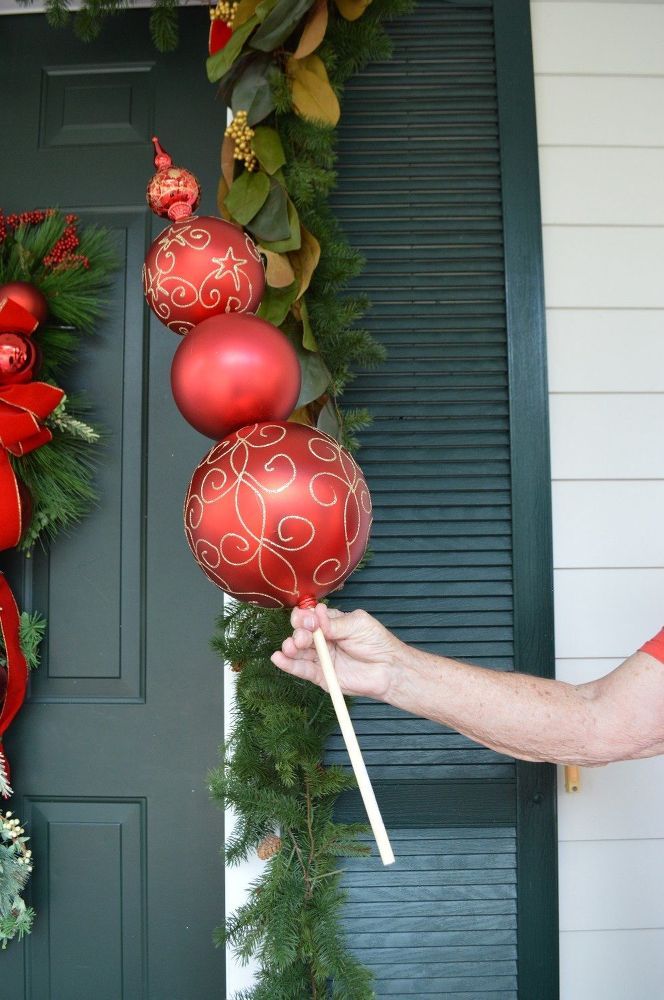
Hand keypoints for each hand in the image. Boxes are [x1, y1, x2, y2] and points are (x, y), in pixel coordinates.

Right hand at [270, 604, 402, 699]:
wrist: (390, 669)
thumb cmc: (378, 643)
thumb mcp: (358, 624)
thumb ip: (335, 622)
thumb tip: (316, 614)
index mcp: (331, 623)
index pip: (310, 617)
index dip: (305, 617)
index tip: (308, 620)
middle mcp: (323, 640)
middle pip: (302, 634)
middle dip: (299, 633)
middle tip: (304, 636)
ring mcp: (322, 658)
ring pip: (299, 652)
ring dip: (291, 648)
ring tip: (290, 647)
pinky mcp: (322, 676)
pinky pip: (302, 670)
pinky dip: (289, 665)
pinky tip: (279, 659)